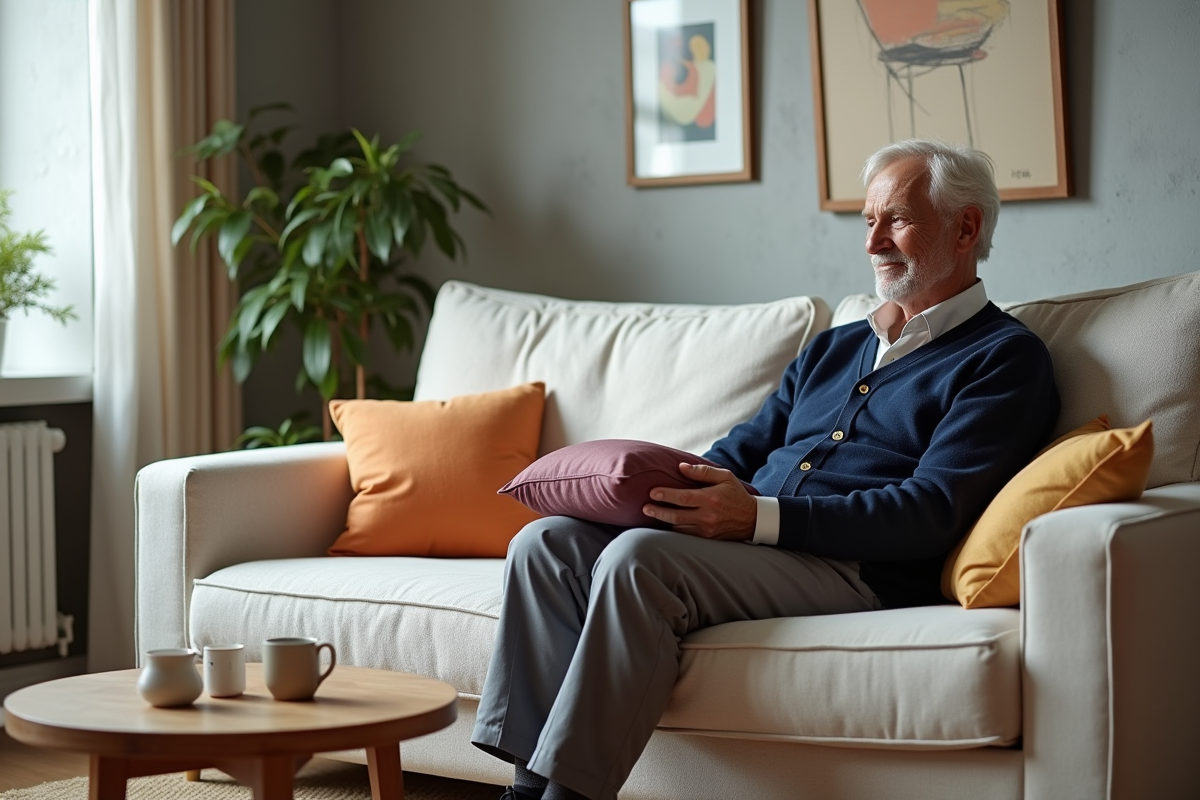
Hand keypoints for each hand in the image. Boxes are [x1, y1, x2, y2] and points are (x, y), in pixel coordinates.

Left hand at [642, 463, 756, 540]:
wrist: (752, 519)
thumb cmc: (736, 494)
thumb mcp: (724, 477)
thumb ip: (702, 472)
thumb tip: (681, 467)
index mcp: (711, 498)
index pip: (683, 497)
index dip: (666, 495)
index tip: (652, 492)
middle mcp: (708, 516)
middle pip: (676, 515)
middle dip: (658, 511)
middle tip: (645, 507)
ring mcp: (706, 529)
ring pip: (679, 527)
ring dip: (664, 521)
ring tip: (651, 514)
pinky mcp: (706, 538)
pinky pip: (685, 535)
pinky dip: (674, 528)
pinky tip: (665, 523)